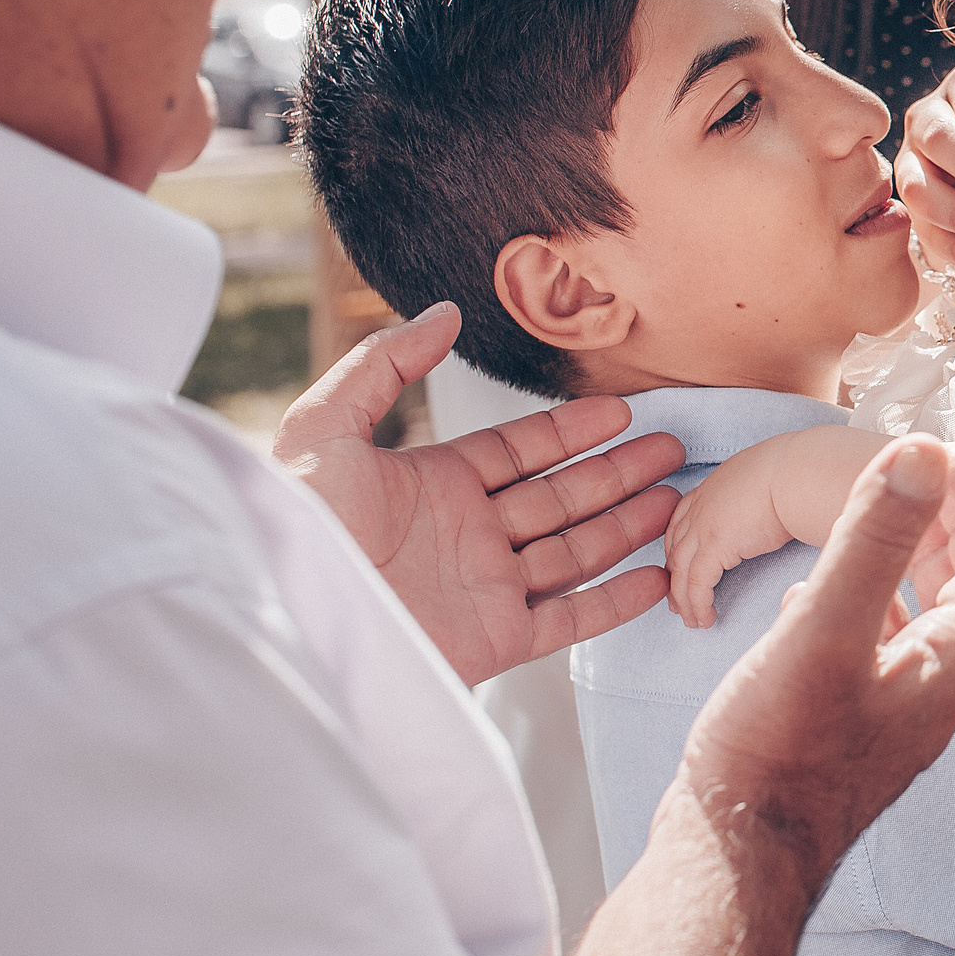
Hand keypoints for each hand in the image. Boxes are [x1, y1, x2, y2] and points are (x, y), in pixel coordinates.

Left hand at [273, 302, 684, 685]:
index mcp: (432, 488)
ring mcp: (483, 590)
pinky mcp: (493, 641)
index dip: (571, 432)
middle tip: (670, 450)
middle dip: (617, 472)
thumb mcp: (323, 429)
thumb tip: (442, 314)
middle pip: (561, 497)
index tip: (620, 412)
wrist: (279, 616)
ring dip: (627, 525)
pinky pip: (569, 619)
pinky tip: (654, 576)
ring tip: (675, 500)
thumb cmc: (288, 527)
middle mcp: (465, 538)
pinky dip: (615, 602)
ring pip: (575, 551)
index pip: (519, 452)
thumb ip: (383, 365)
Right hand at [543, 435, 954, 955]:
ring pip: (914, 624)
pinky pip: (866, 656)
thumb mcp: (827, 629)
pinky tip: (804, 605)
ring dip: (895, 568)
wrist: (729, 864)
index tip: (936, 460)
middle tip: (901, 482)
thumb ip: (875, 540)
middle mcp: (929, 697)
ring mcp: (885, 721)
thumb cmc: (777, 752)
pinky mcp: (840, 735)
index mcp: (946, 668)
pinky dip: (851, 613)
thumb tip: (924, 450)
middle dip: (939, 530)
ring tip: (859, 529)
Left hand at [664, 438, 799, 629]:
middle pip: (676, 548)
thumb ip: (760, 499)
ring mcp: (703, 526)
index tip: (679, 567)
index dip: (678, 548)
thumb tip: (777, 514)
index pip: (682, 521)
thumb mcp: (769, 481)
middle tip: (677, 601)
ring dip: (684, 599)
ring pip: (681, 571)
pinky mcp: (714, 546)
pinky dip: (698, 604)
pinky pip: (697, 583)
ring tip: (693, 621)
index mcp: (714, 488)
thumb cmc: (799, 475)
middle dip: (674, 577)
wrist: (800, 474)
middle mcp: (701, 506)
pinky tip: (706, 619)